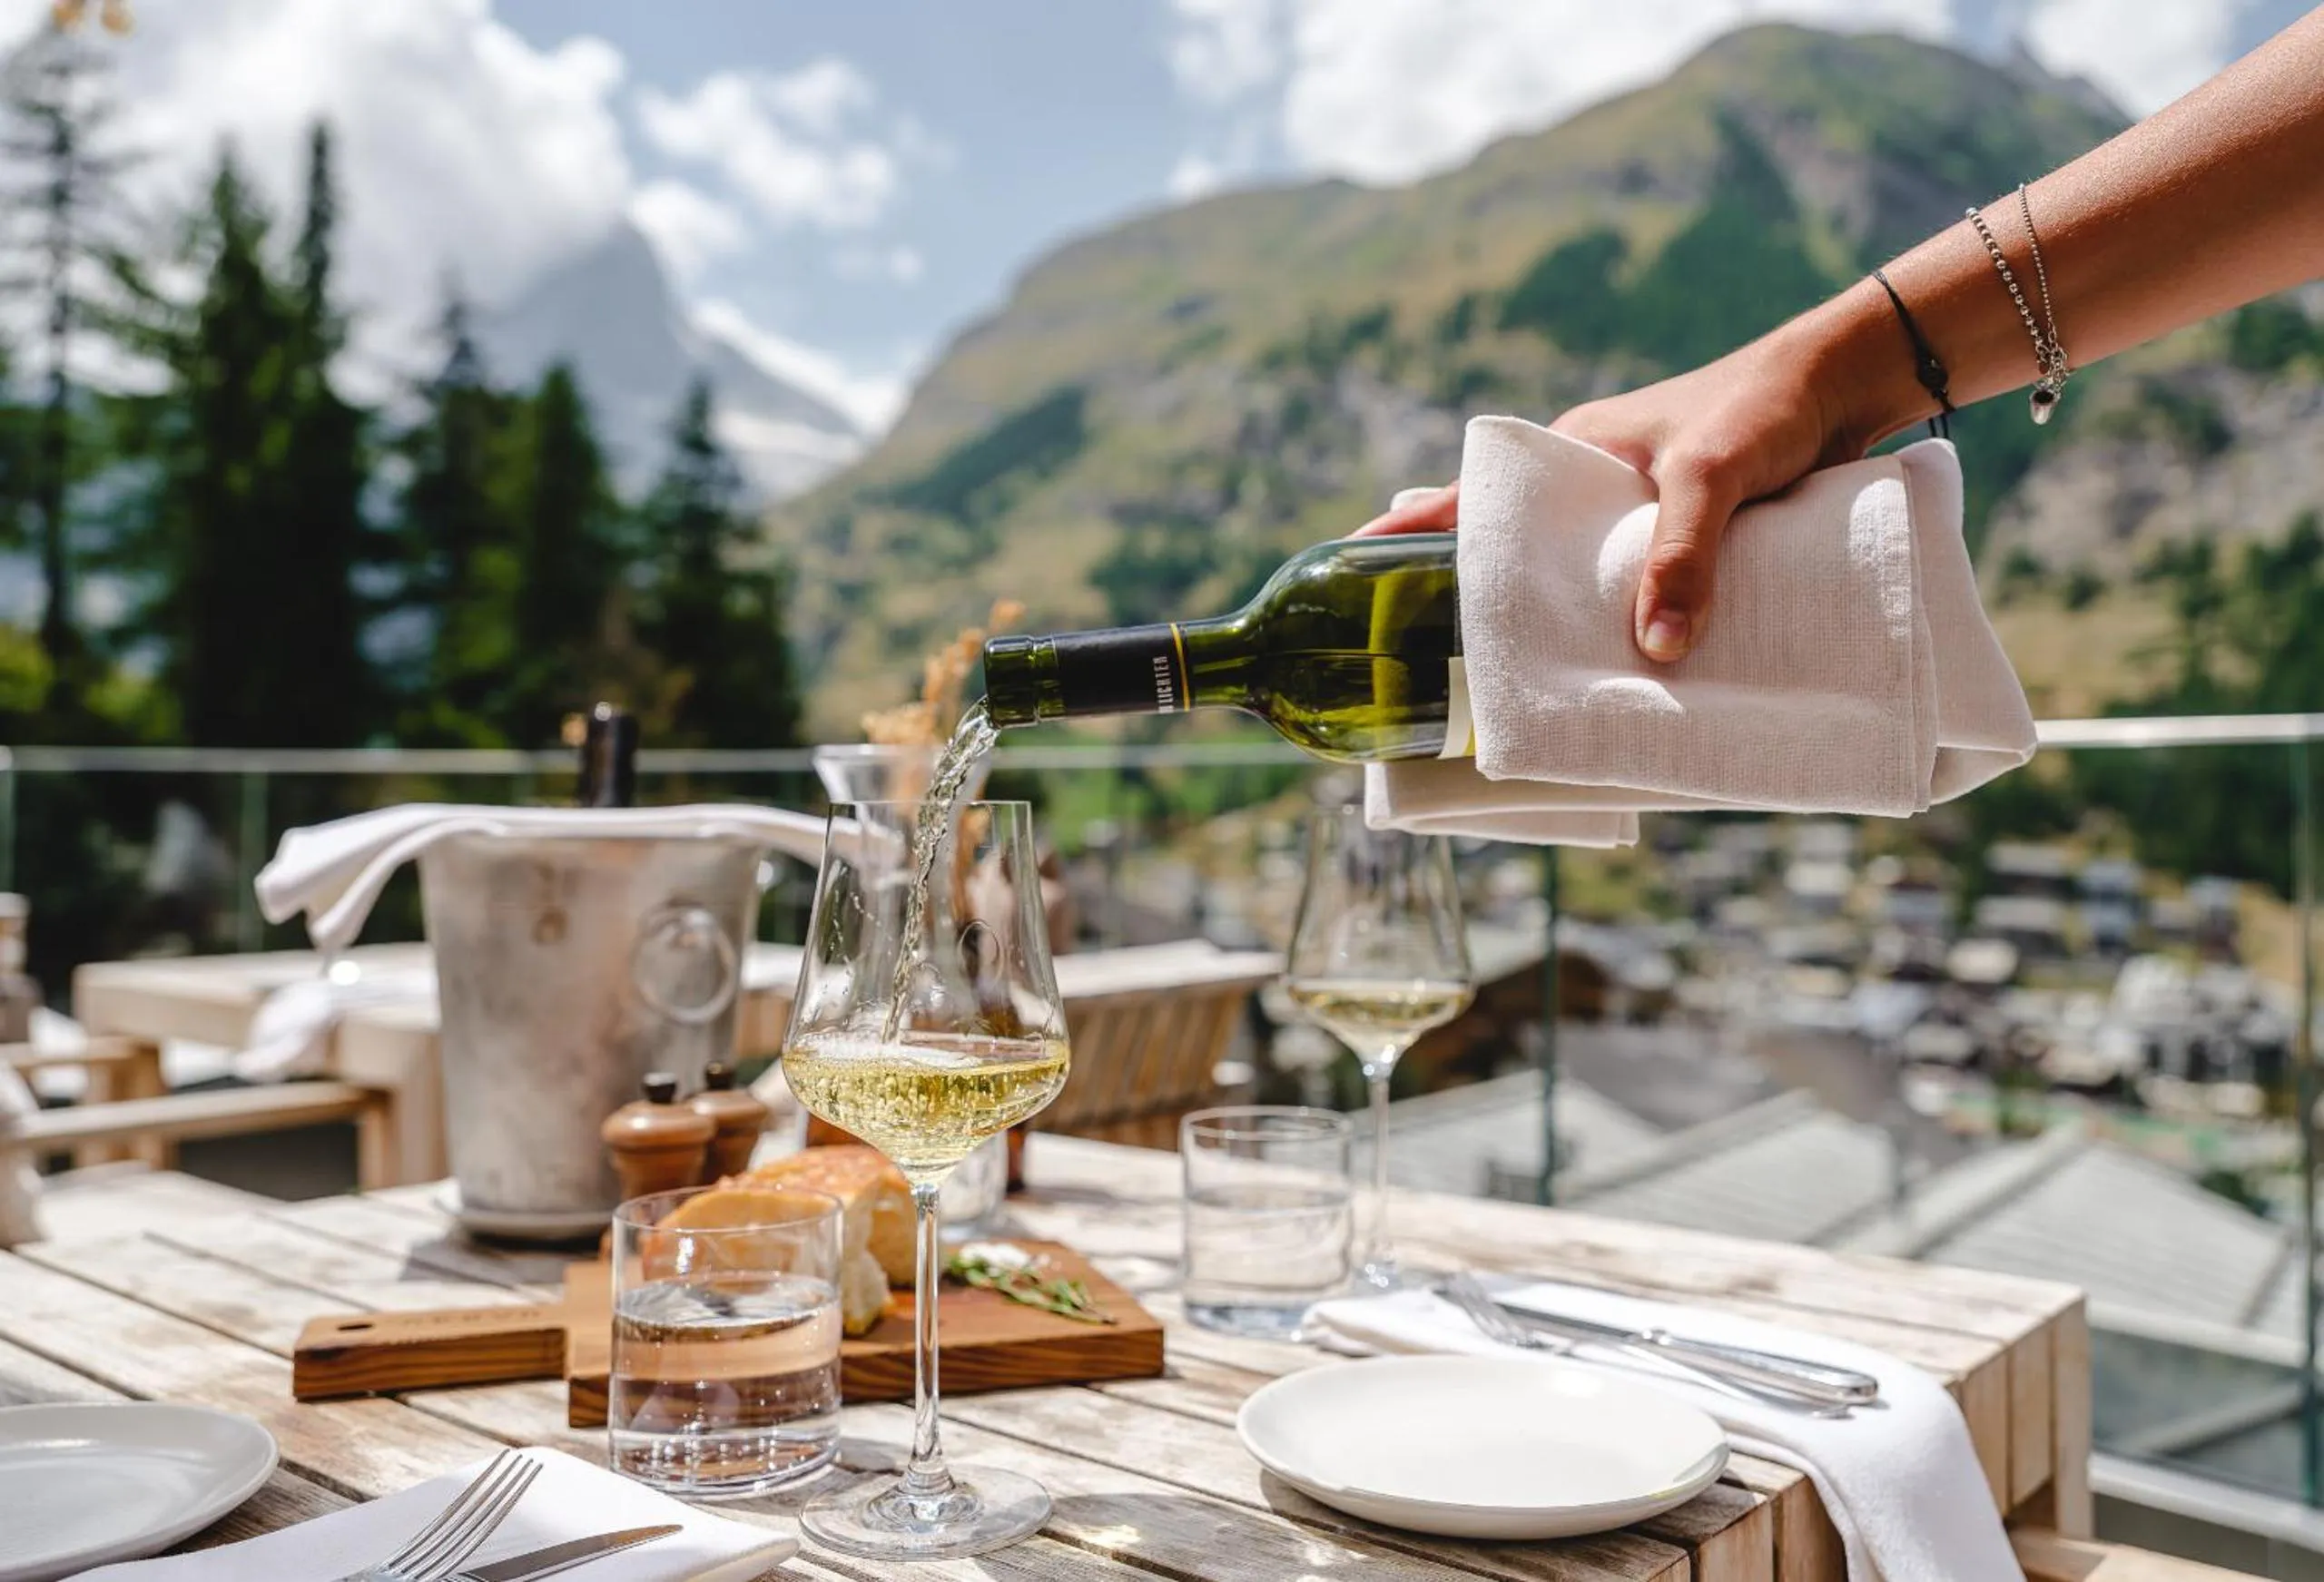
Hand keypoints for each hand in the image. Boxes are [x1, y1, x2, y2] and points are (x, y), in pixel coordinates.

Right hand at [1356, 296, 1901, 662]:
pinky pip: (1632, 602)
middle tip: (1429, 675)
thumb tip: (1655, 654)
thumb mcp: (1712, 476)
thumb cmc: (1764, 407)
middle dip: (1472, 610)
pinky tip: (1618, 688)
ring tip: (1520, 702)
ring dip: (1554, 637)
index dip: (1403, 541)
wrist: (1850, 383)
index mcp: (1567, 459)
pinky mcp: (1680, 548)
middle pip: (1511, 561)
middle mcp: (1588, 494)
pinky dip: (1619, 640)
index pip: (1463, 505)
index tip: (1344, 571)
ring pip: (1572, 590)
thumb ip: (1682, 557)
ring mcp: (1632, 522)